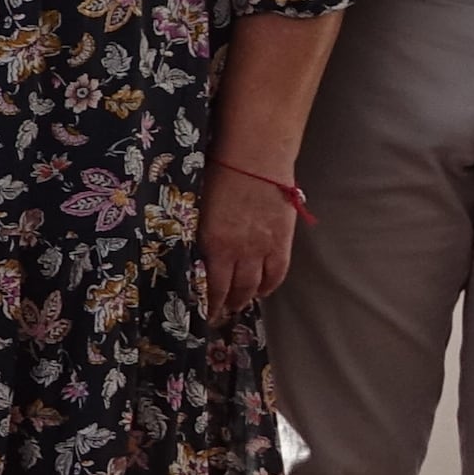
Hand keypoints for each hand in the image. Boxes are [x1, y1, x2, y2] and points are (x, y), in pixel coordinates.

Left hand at [201, 163, 301, 322]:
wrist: (256, 159)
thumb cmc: (219, 175)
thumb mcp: (197, 209)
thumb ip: (197, 235)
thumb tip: (191, 254)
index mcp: (213, 244)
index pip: (209, 286)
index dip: (206, 303)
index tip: (201, 313)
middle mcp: (238, 252)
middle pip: (232, 290)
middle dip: (224, 305)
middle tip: (218, 315)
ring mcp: (263, 248)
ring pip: (254, 285)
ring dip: (245, 298)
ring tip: (237, 305)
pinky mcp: (282, 241)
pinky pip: (277, 273)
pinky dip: (269, 286)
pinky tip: (261, 291)